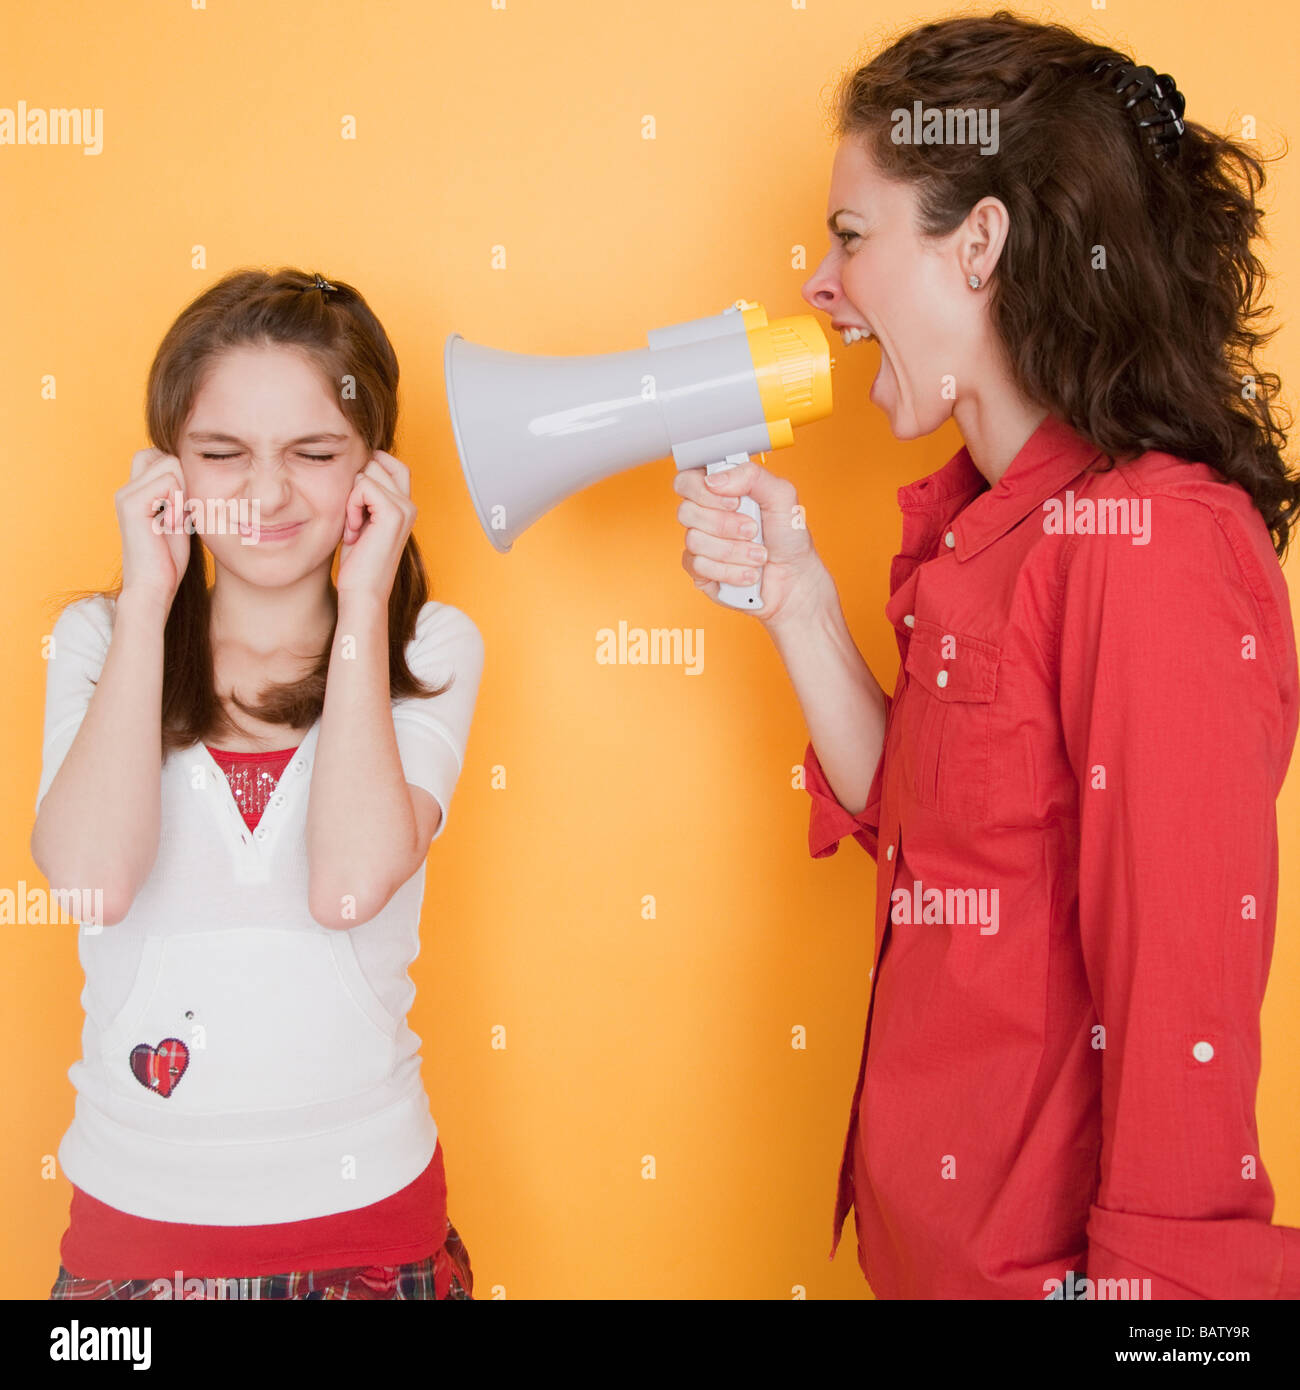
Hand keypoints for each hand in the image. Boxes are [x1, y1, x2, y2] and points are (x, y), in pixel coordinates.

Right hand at [116, 447, 190, 609]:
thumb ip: (180, 496)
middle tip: (179, 513)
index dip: (179, 475)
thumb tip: (194, 473)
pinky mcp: (132, 504)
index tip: (182, 508)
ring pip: (170, 464)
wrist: (153, 587)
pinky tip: (170, 523)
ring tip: (173, 520)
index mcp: (135, 492)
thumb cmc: (167, 560)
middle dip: (183, 479)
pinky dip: (178, 501)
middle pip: (166, 455)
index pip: (159, 456)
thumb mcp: (178, 520)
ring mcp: (126, 494)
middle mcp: (127, 489)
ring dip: (182, 492)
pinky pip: (169, 481)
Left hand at [337, 450, 416, 599]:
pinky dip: (351, 507)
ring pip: (368, 472)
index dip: (368, 470)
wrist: (363, 592)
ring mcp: (404, 508)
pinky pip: (363, 486)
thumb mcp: (362, 521)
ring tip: (354, 527)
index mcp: (405, 506)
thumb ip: (366, 495)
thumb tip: (354, 467)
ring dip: (352, 498)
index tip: (354, 503)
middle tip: (354, 519)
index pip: (390, 462)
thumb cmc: (358, 562)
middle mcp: (409, 504)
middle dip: (356, 485)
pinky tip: (354, 532)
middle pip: (377, 462)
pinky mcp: (394, 513)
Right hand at [674, 457, 826, 626]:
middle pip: (686, 511)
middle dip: (725, 525)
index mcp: (720, 491)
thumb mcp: (781, 496)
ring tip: (758, 555)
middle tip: (753, 530)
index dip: (704, 491)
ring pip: (694, 540)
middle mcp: (706, 515)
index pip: (687, 481)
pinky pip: (698, 566)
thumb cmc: (788, 537)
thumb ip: (751, 476)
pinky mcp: (700, 571)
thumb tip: (714, 480)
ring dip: (734, 550)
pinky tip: (748, 572)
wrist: (794, 578)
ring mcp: (701, 544)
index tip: (734, 502)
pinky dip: (730, 571)